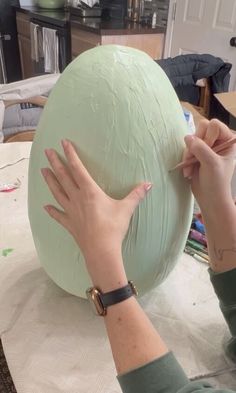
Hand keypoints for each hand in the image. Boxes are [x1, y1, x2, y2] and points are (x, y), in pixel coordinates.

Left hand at [41, 139, 151, 285]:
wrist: (101, 250)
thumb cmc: (113, 227)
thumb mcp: (126, 208)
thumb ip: (136, 195)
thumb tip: (148, 184)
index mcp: (90, 191)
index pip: (78, 168)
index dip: (70, 154)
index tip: (63, 143)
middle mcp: (77, 198)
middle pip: (63, 177)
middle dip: (55, 163)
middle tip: (46, 151)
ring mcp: (71, 211)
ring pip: (57, 192)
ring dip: (50, 181)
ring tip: (43, 171)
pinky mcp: (70, 224)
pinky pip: (58, 215)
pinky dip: (52, 211)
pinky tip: (45, 207)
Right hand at [182, 119, 235, 213]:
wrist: (209, 198)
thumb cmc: (216, 182)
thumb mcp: (211, 163)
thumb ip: (200, 148)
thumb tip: (187, 137)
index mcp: (228, 141)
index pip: (215, 125)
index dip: (208, 136)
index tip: (208, 152)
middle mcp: (217, 141)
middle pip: (201, 128)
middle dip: (196, 145)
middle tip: (196, 159)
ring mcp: (206, 147)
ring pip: (191, 138)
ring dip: (188, 154)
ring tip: (190, 169)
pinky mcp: (196, 154)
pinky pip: (186, 148)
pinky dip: (185, 159)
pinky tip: (188, 172)